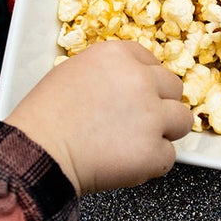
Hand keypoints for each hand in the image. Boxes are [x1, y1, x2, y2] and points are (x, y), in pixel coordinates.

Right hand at [7, 41, 190, 194]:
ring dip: (164, 132)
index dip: (145, 81)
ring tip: (134, 144)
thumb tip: (127, 85)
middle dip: (160, 105)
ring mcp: (152, 115)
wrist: (38, 152)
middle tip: (135, 123)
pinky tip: (125, 163)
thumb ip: (108, 73)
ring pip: (182, 120)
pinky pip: (168, 157)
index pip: (152, 61)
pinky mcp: (155, 150)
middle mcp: (141, 80)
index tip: (134, 96)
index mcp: (118, 55)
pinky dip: (151, 164)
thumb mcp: (72, 72)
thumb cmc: (44, 117)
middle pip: (173, 88)